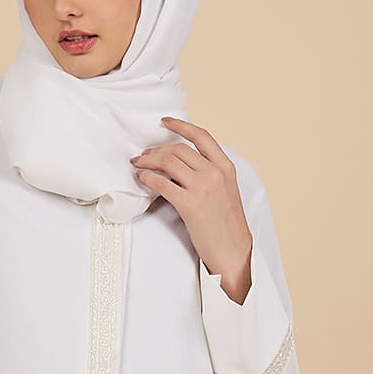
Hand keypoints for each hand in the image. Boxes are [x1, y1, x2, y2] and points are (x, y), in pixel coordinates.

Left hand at [130, 116, 252, 300]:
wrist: (234, 251)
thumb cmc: (228, 227)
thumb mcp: (226, 192)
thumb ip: (210, 174)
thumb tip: (183, 166)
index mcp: (225, 167)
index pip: (201, 137)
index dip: (181, 126)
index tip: (165, 122)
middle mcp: (215, 173)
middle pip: (179, 149)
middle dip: (156, 150)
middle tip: (143, 155)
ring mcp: (202, 187)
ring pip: (168, 162)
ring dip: (148, 161)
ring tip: (138, 165)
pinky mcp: (189, 204)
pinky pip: (162, 183)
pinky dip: (148, 178)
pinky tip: (142, 179)